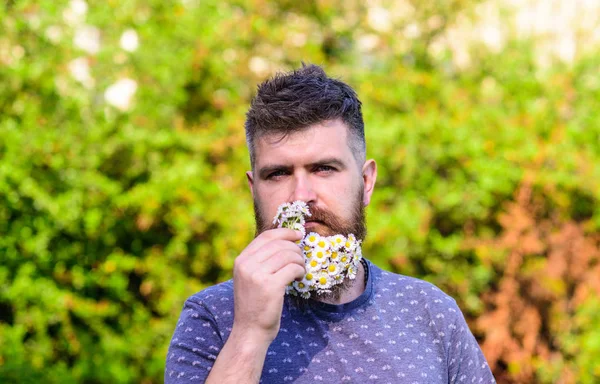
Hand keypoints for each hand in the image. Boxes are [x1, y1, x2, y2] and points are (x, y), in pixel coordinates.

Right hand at [231, 228, 304, 343]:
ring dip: (299, 261)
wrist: (250, 331)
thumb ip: (260, 260)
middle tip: (301, 260)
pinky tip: (298, 278)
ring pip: (288, 255)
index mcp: (241, 260)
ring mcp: (257, 275)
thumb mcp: (250, 278)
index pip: (266, 236)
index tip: (298, 235)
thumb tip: (285, 241)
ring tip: (299, 271)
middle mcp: (247, 265)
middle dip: (295, 250)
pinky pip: (293, 268)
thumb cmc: (254, 304)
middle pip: (279, 244)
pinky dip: (300, 271)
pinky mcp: (271, 286)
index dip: (285, 232)